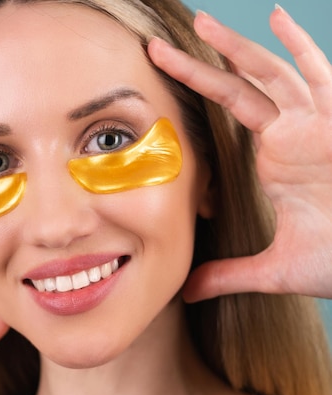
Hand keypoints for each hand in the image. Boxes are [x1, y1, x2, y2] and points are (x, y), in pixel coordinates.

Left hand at [148, 7, 331, 300]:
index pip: (226, 113)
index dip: (195, 94)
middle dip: (200, 62)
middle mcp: (293, 132)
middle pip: (238, 86)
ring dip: (236, 47)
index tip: (161, 83)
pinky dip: (300, 48)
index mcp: (276, 155)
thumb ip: (228, 274)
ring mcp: (318, 123)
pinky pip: (320, 75)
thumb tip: (188, 290)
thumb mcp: (273, 268)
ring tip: (201, 23)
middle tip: (157, 45)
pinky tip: (277, 20)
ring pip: (270, 73)